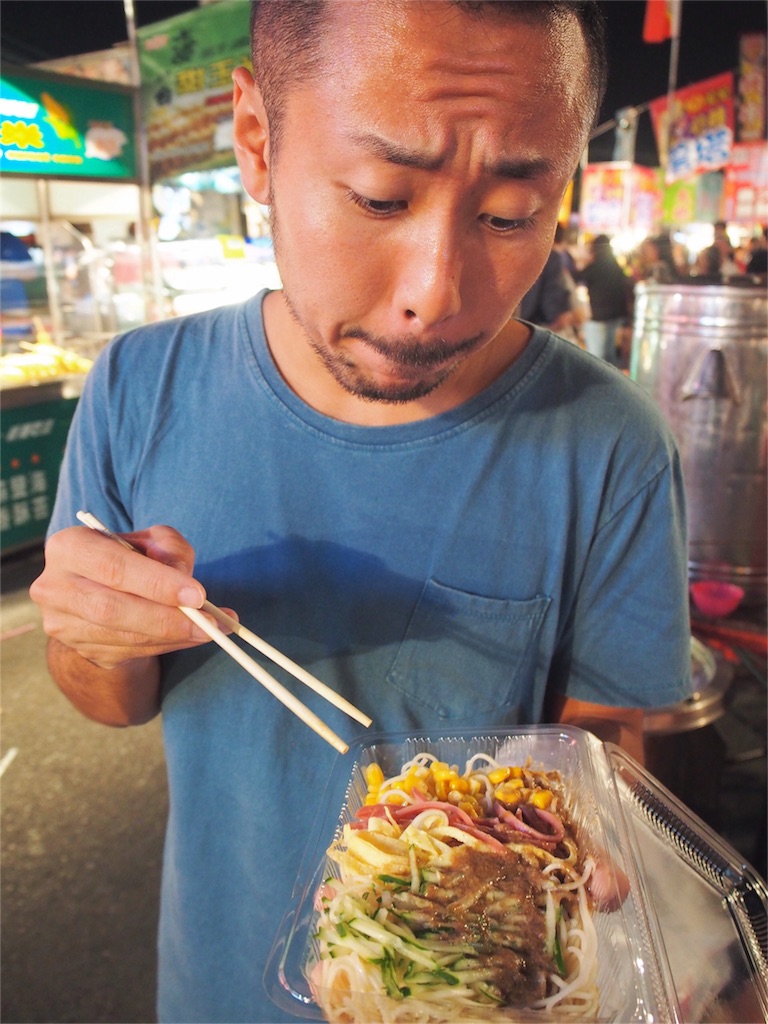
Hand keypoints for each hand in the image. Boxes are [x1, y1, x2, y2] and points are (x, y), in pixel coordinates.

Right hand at [30, 523, 232, 670]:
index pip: (112, 567)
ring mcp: (64, 624)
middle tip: (209, 621)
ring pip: (123, 636)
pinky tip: (191, 637)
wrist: (102, 591)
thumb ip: (169, 549)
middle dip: (167, 618)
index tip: (198, 595)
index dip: (157, 583)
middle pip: (112, 608)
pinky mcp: (81, 650)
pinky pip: (129, 652)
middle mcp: (55, 587)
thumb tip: (185, 581)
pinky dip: (166, 646)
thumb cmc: (131, 559)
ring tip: (212, 630)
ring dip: (173, 636)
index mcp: (69, 547)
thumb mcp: (151, 541)